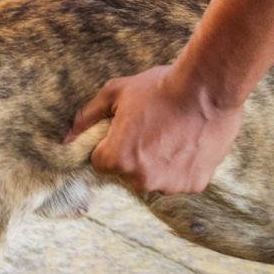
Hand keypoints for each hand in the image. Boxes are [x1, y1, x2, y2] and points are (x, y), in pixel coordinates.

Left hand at [65, 65, 243, 193]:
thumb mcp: (114, 94)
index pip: (101, 161)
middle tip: (151, 128)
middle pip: (127, 173)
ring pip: (154, 178)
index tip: (127, 128)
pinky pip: (179, 179)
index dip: (112, 143)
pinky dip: (181, 166)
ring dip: (158, 163)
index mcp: (117, 159)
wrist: (207, 88)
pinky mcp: (194, 185)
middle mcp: (141, 179)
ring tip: (171, 133)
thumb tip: (67, 138)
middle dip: (134, 155)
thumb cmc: (157, 87)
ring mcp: (170, 185)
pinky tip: (187, 142)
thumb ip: (87, 118)